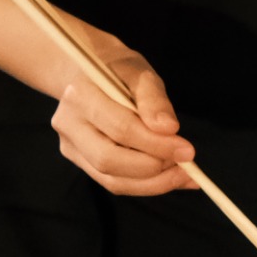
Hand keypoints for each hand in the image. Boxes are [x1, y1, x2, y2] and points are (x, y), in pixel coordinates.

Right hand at [49, 23, 195, 197]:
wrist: (89, 74)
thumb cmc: (118, 71)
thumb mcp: (140, 72)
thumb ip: (154, 99)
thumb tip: (168, 128)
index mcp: (79, 94)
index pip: (120, 128)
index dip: (156, 144)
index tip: (188, 151)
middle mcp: (68, 123)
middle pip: (109, 159)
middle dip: (153, 168)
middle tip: (186, 165)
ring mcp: (70, 146)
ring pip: (111, 179)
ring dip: (152, 183)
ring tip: (182, 174)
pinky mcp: (79, 162)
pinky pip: (113, 183)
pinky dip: (145, 185)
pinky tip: (170, 178)